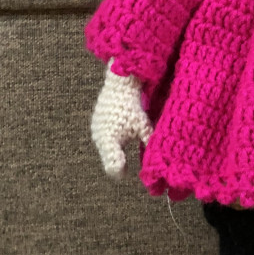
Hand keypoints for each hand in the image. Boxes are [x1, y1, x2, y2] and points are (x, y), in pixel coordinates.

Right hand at [90, 60, 152, 176]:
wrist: (119, 83)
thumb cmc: (132, 104)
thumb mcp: (142, 124)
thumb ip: (148, 141)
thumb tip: (158, 157)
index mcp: (109, 141)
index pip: (113, 168)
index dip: (121, 171)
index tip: (129, 172)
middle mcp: (99, 137)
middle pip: (107, 158)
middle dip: (118, 162)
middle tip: (127, 165)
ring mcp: (96, 129)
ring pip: (104, 148)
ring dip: (114, 150)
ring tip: (124, 150)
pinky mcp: (96, 122)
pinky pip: (102, 137)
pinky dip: (111, 140)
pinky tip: (120, 134)